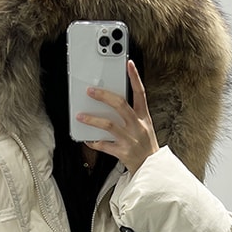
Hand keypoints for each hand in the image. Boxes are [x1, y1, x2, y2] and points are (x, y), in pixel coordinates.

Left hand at [77, 60, 158, 174]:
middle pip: (120, 105)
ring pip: (108, 124)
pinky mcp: (122, 152)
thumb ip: (130, 114)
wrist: (151, 167)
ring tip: (81, 116)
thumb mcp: (144, 126)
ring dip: (92, 119)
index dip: (135, 77)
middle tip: (90, 91)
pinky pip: (104, 145)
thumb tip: (110, 103)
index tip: (128, 64)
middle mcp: (137, 126)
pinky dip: (94, 142)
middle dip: (103, 96)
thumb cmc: (145, 145)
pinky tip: (87, 139)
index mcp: (144, 117)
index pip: (141, 93)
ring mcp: (130, 139)